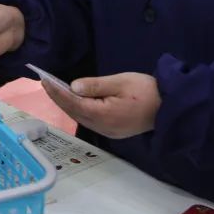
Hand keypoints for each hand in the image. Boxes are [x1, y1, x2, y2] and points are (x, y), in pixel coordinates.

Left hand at [42, 73, 160, 139]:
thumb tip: (73, 87)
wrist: (168, 107)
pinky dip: (78, 110)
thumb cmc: (146, 90)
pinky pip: (89, 121)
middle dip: (58, 98)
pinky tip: (74, 101)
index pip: (74, 103)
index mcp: (104, 115)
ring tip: (55, 90)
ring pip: (81, 118)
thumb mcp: (120, 82)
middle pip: (74, 112)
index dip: (57, 92)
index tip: (45, 81)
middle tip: (45, 83)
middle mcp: (102, 127)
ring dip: (67, 105)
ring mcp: (108, 132)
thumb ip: (95, 85)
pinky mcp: (112, 131)